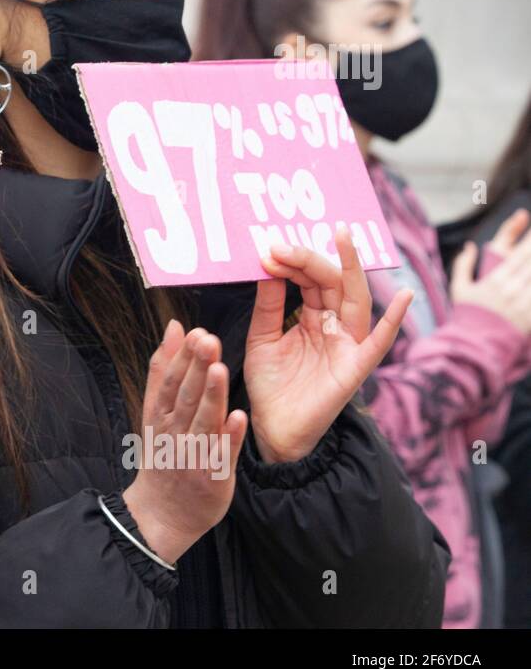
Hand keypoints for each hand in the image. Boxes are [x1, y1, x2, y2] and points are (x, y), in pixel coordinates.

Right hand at [123, 321, 246, 565]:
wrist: (162, 513)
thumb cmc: (164, 455)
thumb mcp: (154, 412)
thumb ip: (164, 369)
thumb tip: (174, 327)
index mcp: (160, 416)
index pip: (170, 382)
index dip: (182, 358)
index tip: (195, 332)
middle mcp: (174, 433)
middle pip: (186, 398)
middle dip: (196, 369)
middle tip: (208, 340)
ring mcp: (193, 455)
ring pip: (204, 422)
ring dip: (212, 397)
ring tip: (220, 370)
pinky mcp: (214, 477)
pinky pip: (223, 454)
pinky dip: (230, 437)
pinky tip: (240, 417)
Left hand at [245, 225, 411, 463]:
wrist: (274, 429)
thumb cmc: (271, 385)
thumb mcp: (262, 338)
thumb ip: (268, 305)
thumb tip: (267, 265)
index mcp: (314, 318)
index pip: (310, 280)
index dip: (293, 262)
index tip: (268, 248)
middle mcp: (336, 327)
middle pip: (332, 283)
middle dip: (311, 259)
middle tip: (285, 243)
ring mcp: (349, 345)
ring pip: (356, 300)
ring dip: (349, 269)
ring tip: (343, 238)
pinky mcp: (356, 368)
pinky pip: (379, 343)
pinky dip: (395, 321)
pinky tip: (406, 297)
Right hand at [451, 208, 530, 334]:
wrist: (475, 345)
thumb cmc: (467, 315)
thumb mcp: (459, 288)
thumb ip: (463, 265)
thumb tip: (469, 246)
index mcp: (496, 280)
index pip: (520, 255)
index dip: (530, 241)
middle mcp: (512, 290)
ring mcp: (524, 304)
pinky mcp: (530, 317)